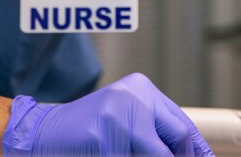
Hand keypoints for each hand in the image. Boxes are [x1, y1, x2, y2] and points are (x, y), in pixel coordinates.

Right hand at [2, 72, 213, 155]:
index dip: (197, 150)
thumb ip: (155, 133)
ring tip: (124, 150)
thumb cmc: (86, 130)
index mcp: (142, 89)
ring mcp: (119, 116)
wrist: (43, 131)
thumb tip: (192, 153)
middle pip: (177, 139)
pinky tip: (111, 154)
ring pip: (156, 154)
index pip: (183, 125)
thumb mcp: (125, 120)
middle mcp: (134, 97)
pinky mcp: (104, 137)